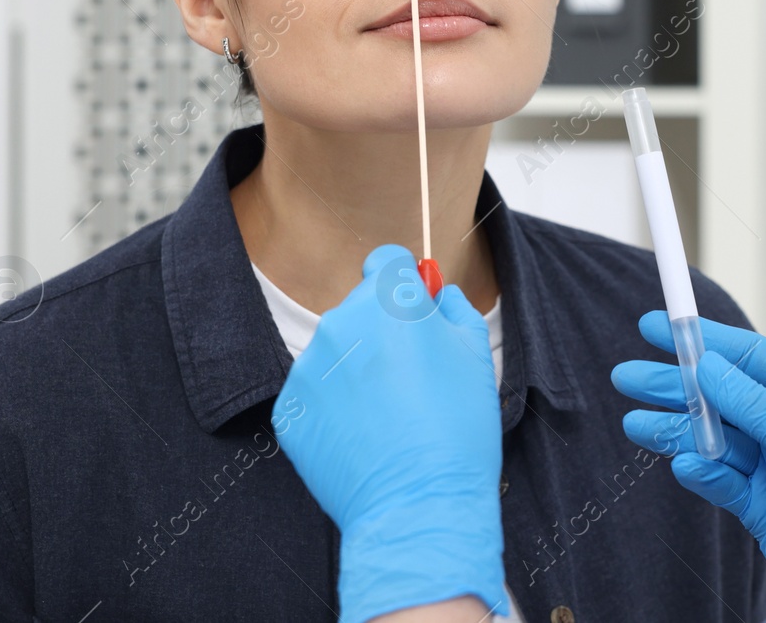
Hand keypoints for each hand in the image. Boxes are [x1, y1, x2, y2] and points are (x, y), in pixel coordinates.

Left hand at [274, 244, 508, 622]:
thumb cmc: (457, 430)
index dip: (403, 284)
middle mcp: (342, 322)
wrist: (419, 504)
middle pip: (359, 310)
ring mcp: (309, 366)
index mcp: (393, 301)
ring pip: (335, 352)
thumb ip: (454, 308)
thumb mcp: (476, 355)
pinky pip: (314, 393)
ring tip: (388, 416)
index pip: (385, 261)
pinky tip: (363, 437)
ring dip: (355, 370)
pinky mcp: (289, 407)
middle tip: (410, 380)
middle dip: (381, 334)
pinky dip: (334, 408)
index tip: (412, 312)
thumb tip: (436, 293)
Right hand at [611, 312, 765, 581]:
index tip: (658, 327)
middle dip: (675, 387)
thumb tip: (708, 367)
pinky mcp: (758, 503)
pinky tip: (684, 465)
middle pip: (721, 397)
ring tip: (635, 424)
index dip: (704, 341)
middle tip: (627, 377)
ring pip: (714, 439)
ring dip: (676, 431)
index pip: (749, 358)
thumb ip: (752, 404)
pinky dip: (702, 472)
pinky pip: (721, 480)